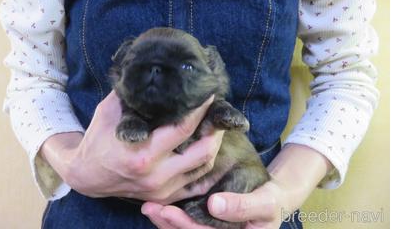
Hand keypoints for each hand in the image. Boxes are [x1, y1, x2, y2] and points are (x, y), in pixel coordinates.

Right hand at [40, 90, 223, 203]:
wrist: (86, 175)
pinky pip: (196, 185)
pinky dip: (206, 168)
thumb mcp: (109, 112)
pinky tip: (208, 151)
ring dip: (214, 147)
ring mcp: (162, 190)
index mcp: (143, 153)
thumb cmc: (97, 140)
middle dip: (216, 130)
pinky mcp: (164, 197)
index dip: (201, 109)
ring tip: (215, 129)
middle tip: (218, 114)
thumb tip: (151, 72)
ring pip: (203, 168)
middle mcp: (156, 175)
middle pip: (202, 151)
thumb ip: (131, 94)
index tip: (210, 94)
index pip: (183, 128)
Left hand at [141, 143, 333, 227]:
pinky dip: (171, 214)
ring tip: (148, 206)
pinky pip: (186, 221)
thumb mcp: (264, 203)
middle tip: (150, 207)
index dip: (184, 226)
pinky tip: (158, 203)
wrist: (273, 197)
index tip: (167, 212)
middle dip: (168, 223)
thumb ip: (242, 206)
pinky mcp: (206, 222)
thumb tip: (214, 204)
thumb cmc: (271, 201)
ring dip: (165, 220)